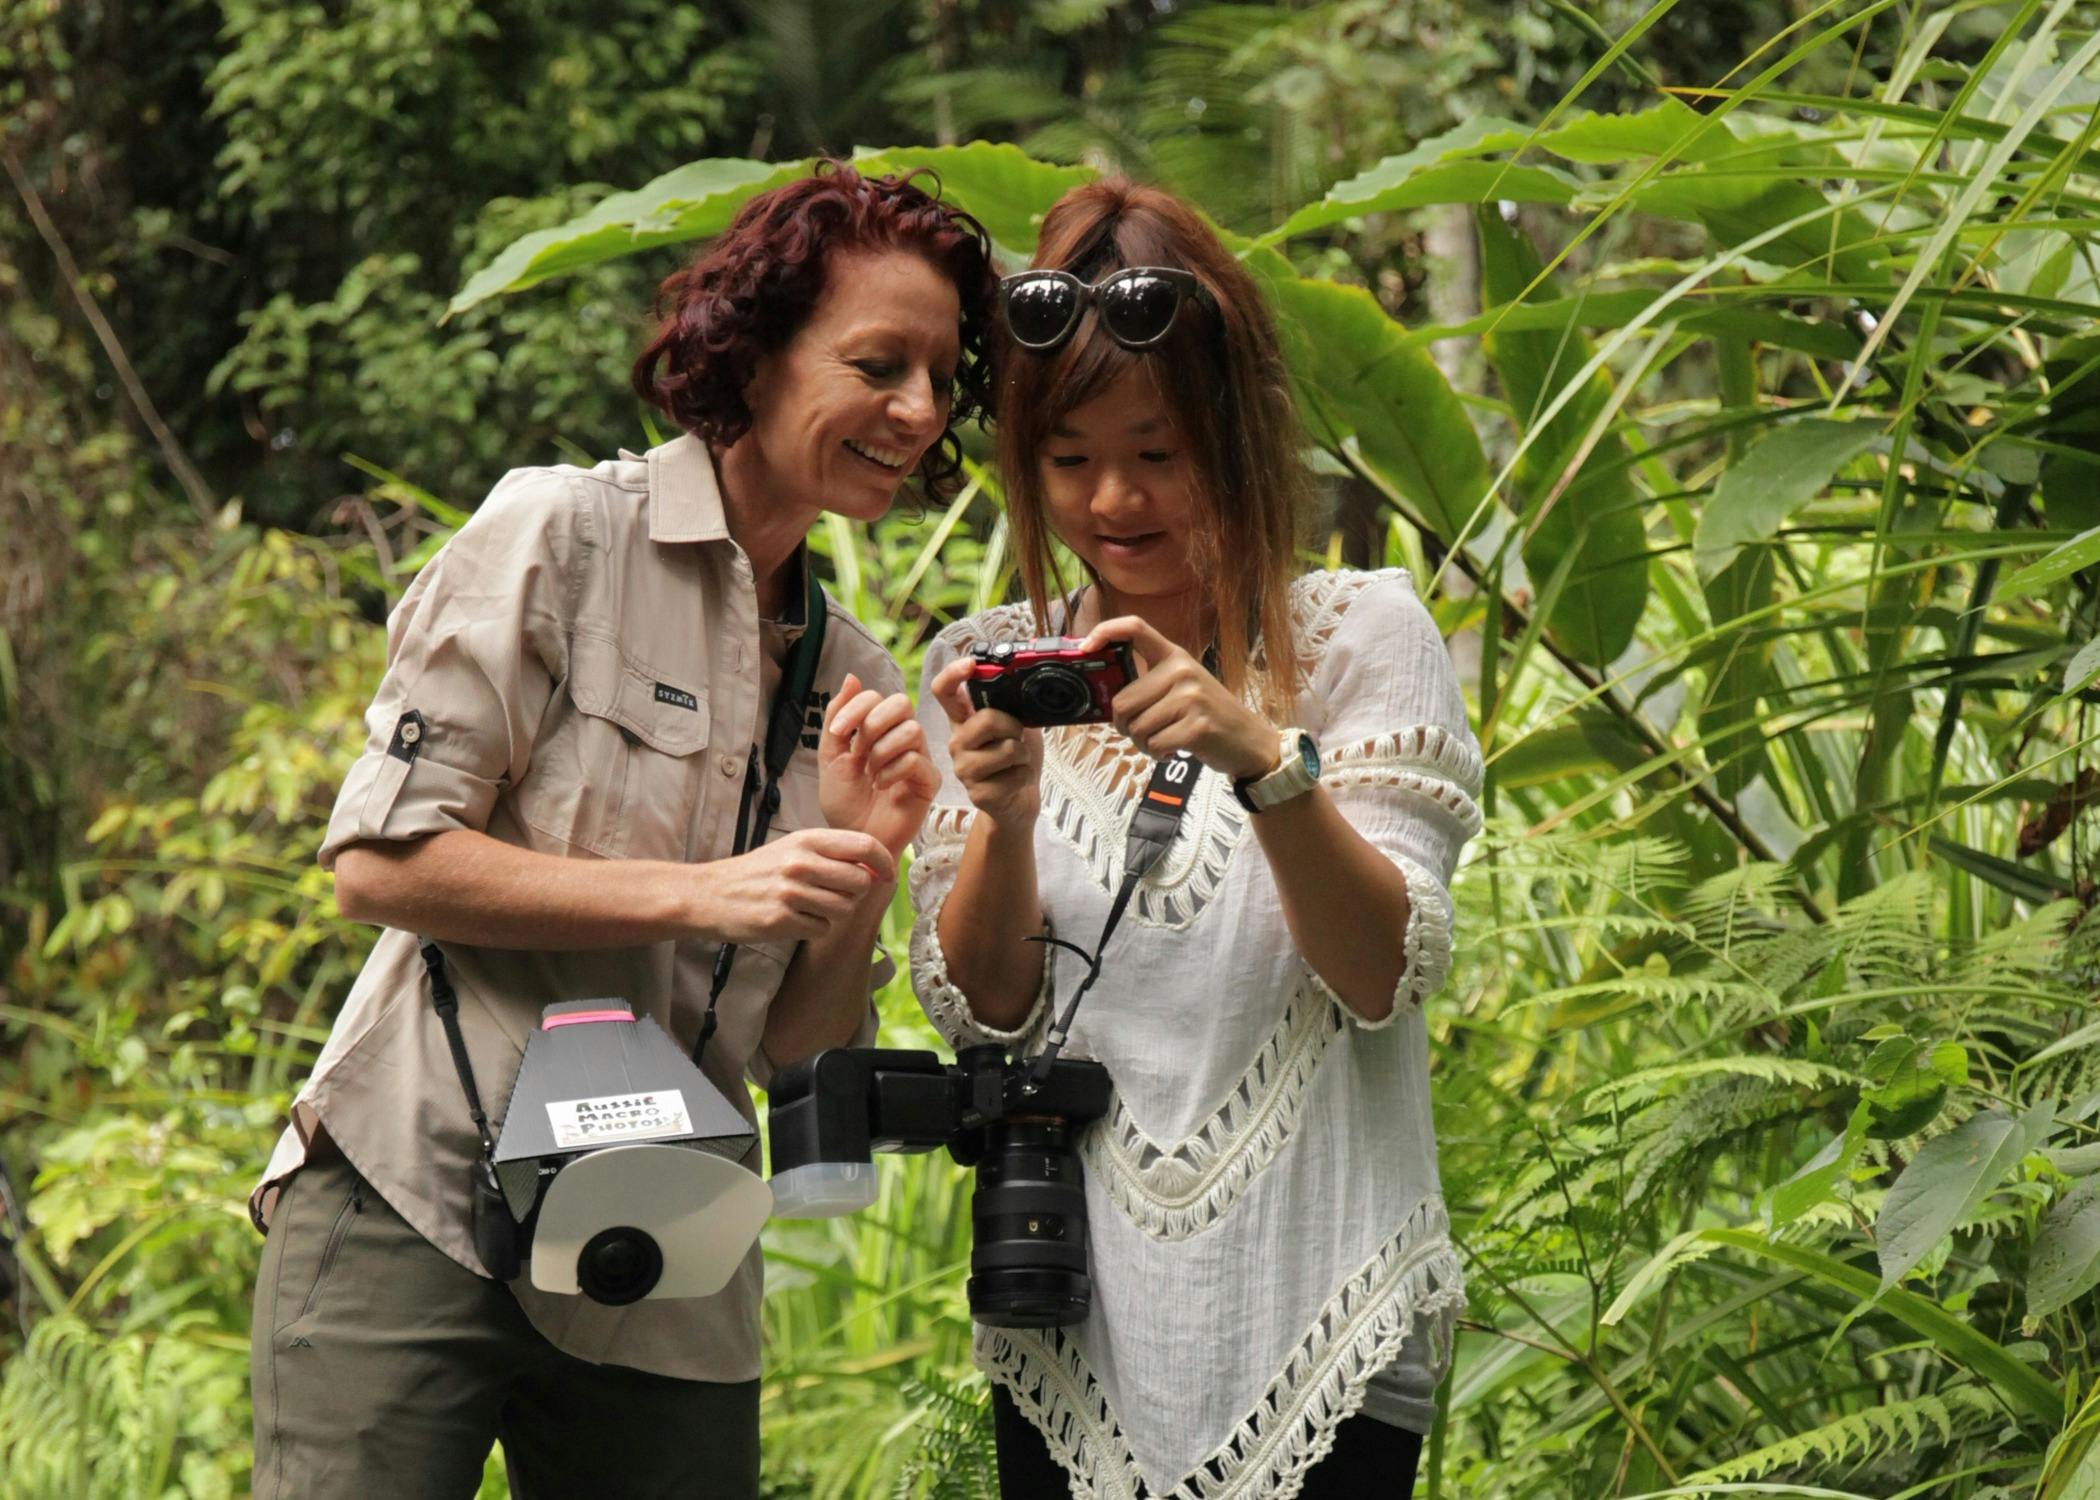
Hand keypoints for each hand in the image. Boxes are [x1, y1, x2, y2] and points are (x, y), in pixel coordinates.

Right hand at [691, 827, 896, 944]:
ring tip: (809, 905)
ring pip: (845, 908)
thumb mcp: (793, 848)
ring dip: (834, 912)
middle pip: (861, 882)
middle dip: (855, 892)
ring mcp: (791, 892)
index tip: (886, 874)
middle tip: (833, 893)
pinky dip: (814, 927)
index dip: (885, 862)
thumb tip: (878, 865)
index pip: (865, 846)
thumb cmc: (759, 872)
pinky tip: (794, 918)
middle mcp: (801, 863)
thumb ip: (832, 852)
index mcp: (807, 840)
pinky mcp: (781, 920)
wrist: (710, 894)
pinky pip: (822, 928)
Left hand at [819, 673, 939, 856]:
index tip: (839, 732)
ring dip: (881, 752)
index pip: (876, 696)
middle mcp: (901, 738)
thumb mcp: (830, 756)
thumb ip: (837, 717)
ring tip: (870, 774)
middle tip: (859, 751)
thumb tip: (852, 677)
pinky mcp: (928, 781)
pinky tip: (881, 787)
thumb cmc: (844, 802)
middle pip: (901, 702)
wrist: (852, 838)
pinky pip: (917, 760)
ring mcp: (918, 758)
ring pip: (911, 730)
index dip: (856, 707)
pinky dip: (892, 772)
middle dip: (874, 724)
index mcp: (877, 728)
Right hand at [930, 655, 1042, 829]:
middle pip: (987, 719)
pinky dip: (1025, 776)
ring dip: (1024, 754)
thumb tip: (1026, 684)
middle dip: (1015, 726)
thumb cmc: (1016, 759)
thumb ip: (1013, 706)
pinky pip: (1015, 775)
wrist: (1018, 801)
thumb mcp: (1017, 725)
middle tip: (1018, 737)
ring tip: (1017, 762)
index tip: (970, 664)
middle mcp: (957, 742)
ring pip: (1007, 749)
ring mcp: (964, 769)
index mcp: (963, 720)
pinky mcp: (977, 793)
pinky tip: (1014, 781)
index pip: (945, 691)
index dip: (953, 674)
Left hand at [1082, 617, 1277, 777]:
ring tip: (1165, 741)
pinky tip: (1175, 750)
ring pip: (1137, 727)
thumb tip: (1106, 699)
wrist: (1248, 741)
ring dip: (1143, 744)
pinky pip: (1154, 745)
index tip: (1085, 648)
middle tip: (1145, 733)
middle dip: (1125, 726)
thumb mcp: (1183, 688)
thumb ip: (1149, 686)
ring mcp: (1191, 697)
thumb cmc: (1207, 716)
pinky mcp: (1197, 725)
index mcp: (1174, 655)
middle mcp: (1181, 670)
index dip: (1105, 631)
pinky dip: (1158, 754)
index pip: (1136, 628)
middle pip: (1123, 702)